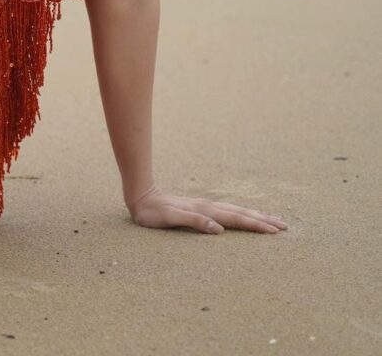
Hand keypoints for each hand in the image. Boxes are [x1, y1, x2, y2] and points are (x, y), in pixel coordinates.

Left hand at [127, 184, 288, 233]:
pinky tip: (243, 216)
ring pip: (235, 211)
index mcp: (205, 211)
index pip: (236, 219)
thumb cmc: (153, 212)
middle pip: (241, 213)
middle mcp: (208, 207)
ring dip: (254, 215)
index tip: (275, 230)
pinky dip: (240, 214)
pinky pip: (227, 212)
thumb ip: (194, 221)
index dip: (256, 225)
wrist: (141, 196)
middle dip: (263, 219)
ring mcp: (205, 206)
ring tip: (271, 220)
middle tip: (284, 226)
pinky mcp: (200, 208)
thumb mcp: (170, 219)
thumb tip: (219, 229)